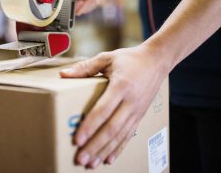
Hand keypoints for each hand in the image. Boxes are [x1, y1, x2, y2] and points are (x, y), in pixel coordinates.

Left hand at [59, 43, 168, 168]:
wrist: (157, 61)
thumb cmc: (130, 59)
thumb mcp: (107, 58)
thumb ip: (85, 67)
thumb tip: (63, 74)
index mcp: (121, 86)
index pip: (103, 110)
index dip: (90, 126)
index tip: (77, 140)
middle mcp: (130, 101)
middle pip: (111, 128)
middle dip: (95, 145)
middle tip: (81, 159)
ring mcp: (137, 110)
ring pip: (120, 135)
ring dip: (105, 151)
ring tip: (91, 164)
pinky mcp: (140, 115)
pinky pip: (129, 135)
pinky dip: (119, 148)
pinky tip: (109, 159)